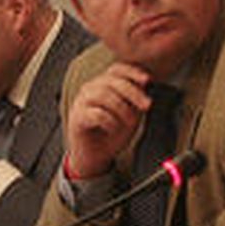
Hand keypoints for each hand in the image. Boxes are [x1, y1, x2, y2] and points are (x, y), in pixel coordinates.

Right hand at [64, 62, 152, 179]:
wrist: (95, 156)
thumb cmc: (112, 133)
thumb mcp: (131, 114)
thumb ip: (136, 100)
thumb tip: (147, 87)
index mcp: (103, 84)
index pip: (116, 69)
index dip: (132, 71)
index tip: (147, 80)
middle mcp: (90, 89)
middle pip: (112, 81)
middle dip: (133, 92)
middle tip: (146, 105)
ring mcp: (81, 102)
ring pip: (104, 95)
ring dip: (122, 109)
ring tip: (130, 122)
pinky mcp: (77, 118)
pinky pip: (96, 114)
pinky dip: (110, 122)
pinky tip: (113, 129)